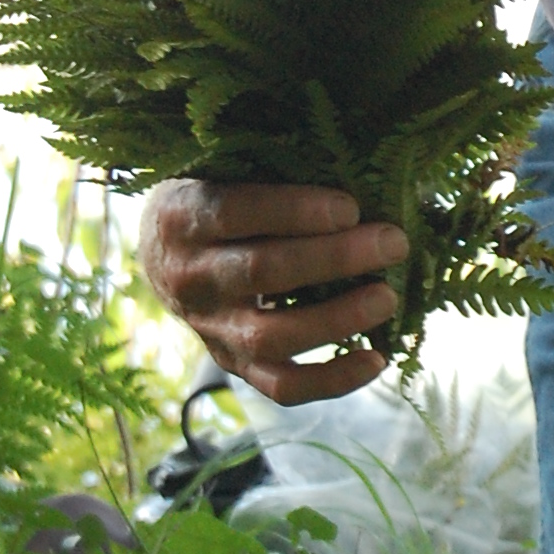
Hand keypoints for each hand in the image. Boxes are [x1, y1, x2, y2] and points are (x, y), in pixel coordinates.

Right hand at [137, 179, 406, 404]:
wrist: (160, 256)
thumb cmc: (213, 201)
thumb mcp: (219, 173)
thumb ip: (267, 173)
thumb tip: (359, 168)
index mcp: (184, 218)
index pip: (236, 212)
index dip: (296, 211)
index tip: (351, 207)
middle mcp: (192, 277)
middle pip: (263, 272)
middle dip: (335, 258)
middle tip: (392, 243)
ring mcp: (212, 328)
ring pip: (271, 336)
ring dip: (336, 319)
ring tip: (388, 298)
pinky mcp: (234, 364)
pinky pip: (281, 386)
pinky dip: (332, 380)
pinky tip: (377, 359)